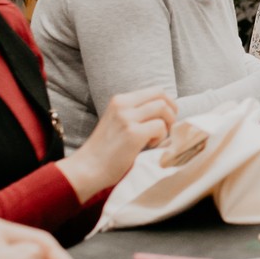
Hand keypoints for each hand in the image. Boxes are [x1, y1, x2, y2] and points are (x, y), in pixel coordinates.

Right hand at [61, 87, 176, 197]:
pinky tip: (148, 145)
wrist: (88, 168)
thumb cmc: (106, 149)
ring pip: (163, 109)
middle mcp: (123, 105)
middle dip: (171, 111)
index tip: (167, 117)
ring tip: (154, 138)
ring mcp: (127, 118)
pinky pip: (160, 127)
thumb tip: (165, 110)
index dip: (167, 103)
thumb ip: (135, 112)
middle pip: (161, 97)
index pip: (155, 91)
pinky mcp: (133, 134)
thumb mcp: (117, 121)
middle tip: (167, 128)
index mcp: (119, 100)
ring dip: (166, 125)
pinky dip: (160, 137)